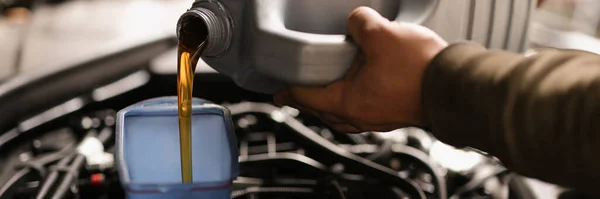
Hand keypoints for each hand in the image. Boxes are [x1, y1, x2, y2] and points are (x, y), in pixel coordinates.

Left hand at [274, 7, 447, 132]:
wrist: (457, 85)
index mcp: (348, 103)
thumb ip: (360, 23)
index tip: (279, 93)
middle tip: (300, 91)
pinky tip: (363, 83)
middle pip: (325, 111)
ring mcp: (380, 118)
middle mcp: (362, 116)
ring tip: (330, 87)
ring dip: (333, 101)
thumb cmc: (420, 70)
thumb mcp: (381, 35)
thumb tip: (357, 21)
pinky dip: (356, 99)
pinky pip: (366, 109)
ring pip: (346, 113)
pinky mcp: (396, 113)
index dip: (289, 92)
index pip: (308, 98)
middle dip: (310, 101)